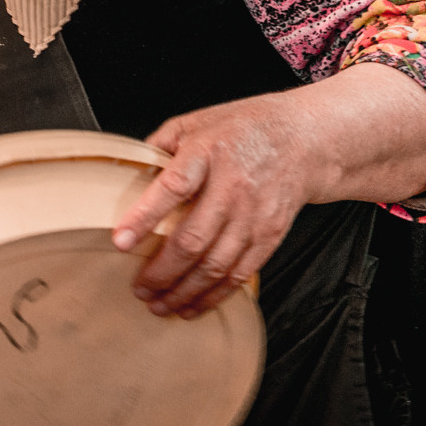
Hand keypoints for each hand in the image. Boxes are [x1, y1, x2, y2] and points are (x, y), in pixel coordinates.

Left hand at [111, 93, 315, 319]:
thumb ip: (161, 144)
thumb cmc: (245, 128)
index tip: (121, 241)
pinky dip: (215, 296)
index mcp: (208, 152)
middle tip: (139, 289)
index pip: (172, 187)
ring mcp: (253, 215)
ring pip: (215, 265)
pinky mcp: (270, 235)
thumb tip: (128, 170)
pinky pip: (239, 273)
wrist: (305, 139)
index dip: (144, 217)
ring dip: (185, 291)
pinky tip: (194, 305)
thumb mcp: (197, 121)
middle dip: (162, 272)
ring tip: (160, 305)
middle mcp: (232, 187)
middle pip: (194, 239)